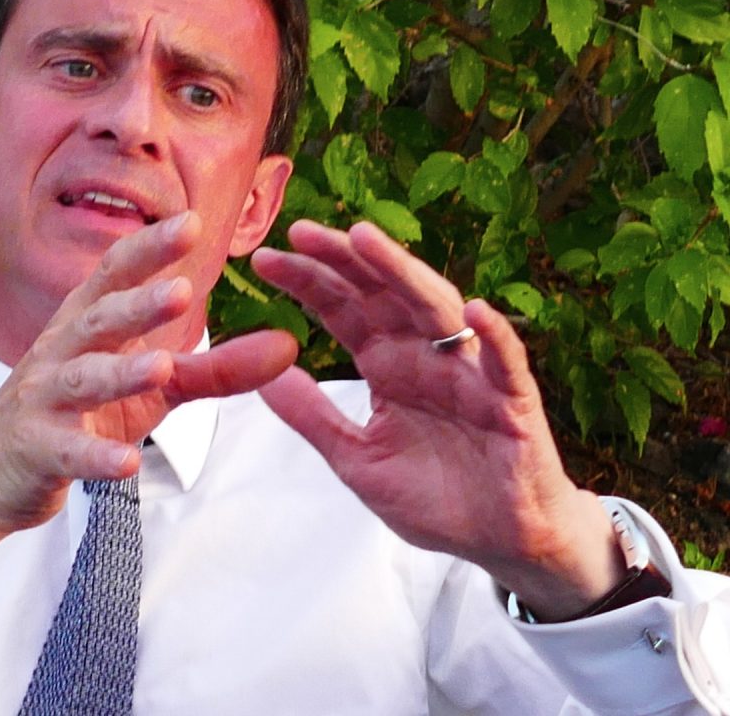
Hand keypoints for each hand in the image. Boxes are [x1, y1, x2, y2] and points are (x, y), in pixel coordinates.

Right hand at [0, 211, 297, 609]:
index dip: (151, 248)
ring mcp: (44, 400)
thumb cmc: (78, 413)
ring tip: (161, 367)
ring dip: (119, 373)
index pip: (117, 274)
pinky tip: (125, 464)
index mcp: (89, 323)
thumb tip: (288, 345)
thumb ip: (217, 367)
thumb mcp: (154, 388)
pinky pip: (66, 452)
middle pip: (99, 319)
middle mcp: (62, 351)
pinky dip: (94, 457)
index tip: (192, 223)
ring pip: (81, 380)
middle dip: (138, 303)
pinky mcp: (37, 450)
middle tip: (183, 289)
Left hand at [251, 220, 622, 618]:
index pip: (342, 310)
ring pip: (435, 310)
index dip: (307, 282)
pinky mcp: (512, 405)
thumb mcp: (356, 458)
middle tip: (301, 231)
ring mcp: (469, 374)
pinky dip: (494, 337)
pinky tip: (474, 309)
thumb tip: (261, 379)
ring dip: (402, 273)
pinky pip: (506, 364)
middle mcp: (424, 356)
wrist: (499, 541)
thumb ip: (313, 417)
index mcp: (387, 365)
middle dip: (344, 260)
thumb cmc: (436, 497)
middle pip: (381, 294)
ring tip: (365, 239)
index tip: (265, 260)